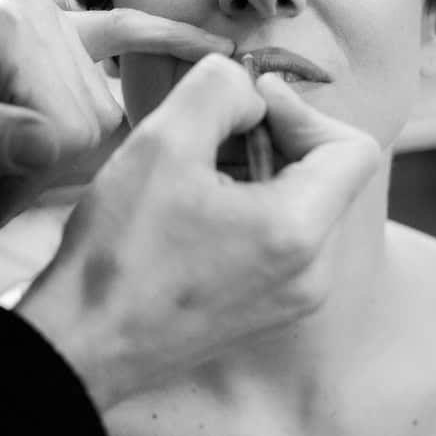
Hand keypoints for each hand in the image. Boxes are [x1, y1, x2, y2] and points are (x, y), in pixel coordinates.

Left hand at [0, 0, 233, 226]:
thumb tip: (49, 145)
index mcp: (10, 30)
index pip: (68, 125)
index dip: (36, 176)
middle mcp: (41, 15)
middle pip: (93, 120)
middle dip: (45, 165)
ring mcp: (51, 18)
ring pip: (102, 112)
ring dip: (57, 150)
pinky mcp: (57, 25)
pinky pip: (129, 33)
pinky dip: (171, 43)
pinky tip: (219, 52)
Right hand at [14, 54, 381, 408]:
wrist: (82, 347)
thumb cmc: (118, 253)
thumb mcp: (163, 143)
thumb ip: (219, 88)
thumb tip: (251, 90)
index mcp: (300, 232)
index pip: (353, 147)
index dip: (302, 111)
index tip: (246, 107)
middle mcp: (312, 273)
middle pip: (325, 175)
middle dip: (271, 140)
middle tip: (208, 134)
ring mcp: (291, 299)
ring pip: (299, 205)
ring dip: (255, 172)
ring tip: (192, 172)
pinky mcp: (264, 311)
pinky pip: (278, 240)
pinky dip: (246, 209)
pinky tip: (189, 209)